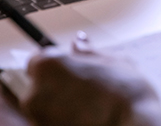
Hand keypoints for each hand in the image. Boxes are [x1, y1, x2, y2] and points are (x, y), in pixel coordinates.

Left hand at [23, 36, 160, 125]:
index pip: (37, 61)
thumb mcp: (112, 61)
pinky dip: (62, 121)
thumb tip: (78, 43)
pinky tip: (84, 119)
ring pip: (44, 108)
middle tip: (84, 90)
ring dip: (59, 106)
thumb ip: (88, 52)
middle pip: (38, 86)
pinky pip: (50, 123)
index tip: (69, 70)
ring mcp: (37, 118)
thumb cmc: (125, 94)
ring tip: (87, 107)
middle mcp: (35, 92)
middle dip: (56, 87)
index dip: (55, 65)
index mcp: (49, 65)